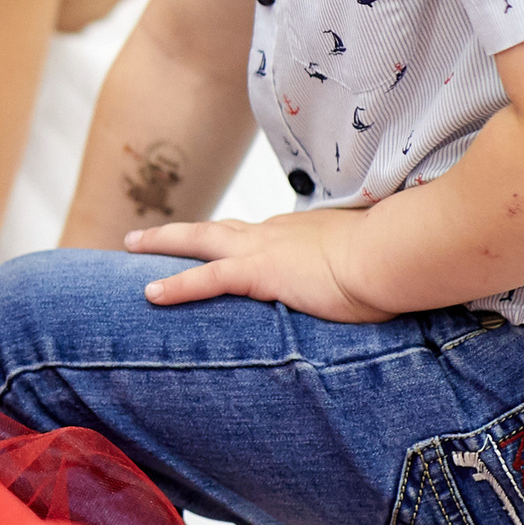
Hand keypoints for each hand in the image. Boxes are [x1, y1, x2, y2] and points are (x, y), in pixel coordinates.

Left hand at [124, 208, 392, 322]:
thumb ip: (357, 268)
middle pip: (215, 229)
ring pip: (198, 242)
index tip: (215, 243)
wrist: (393, 255)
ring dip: (162, 243)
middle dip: (178, 232)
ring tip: (129, 244)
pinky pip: (206, 278)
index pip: (255, 236)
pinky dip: (175, 286)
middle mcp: (275, 234)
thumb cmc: (394, 261)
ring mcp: (264, 250)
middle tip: (143, 236)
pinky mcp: (260, 271)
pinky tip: (149, 295)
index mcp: (300, 232)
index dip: (230, 240)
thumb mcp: (370, 262)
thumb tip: (372, 280)